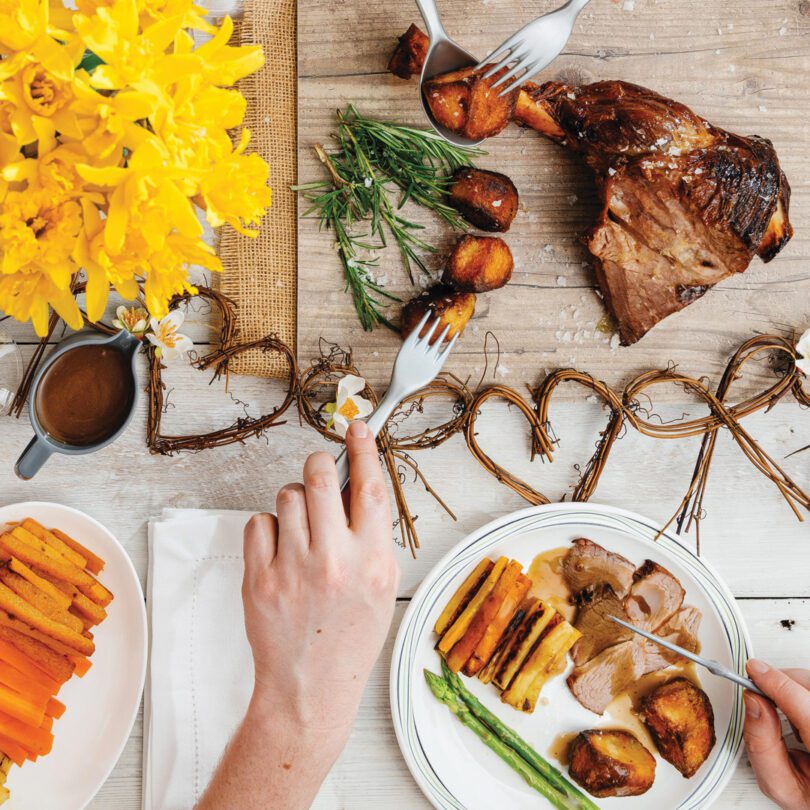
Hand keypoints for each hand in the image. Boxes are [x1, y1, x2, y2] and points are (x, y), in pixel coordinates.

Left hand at [196, 420, 398, 809]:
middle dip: (319, 465)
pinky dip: (269, 529)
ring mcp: (293, 569)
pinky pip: (259, 523)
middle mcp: (334, 560)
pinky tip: (280, 551)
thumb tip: (358, 486)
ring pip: (288, 497)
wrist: (310, 688)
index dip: (364, 449)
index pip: (370, 487)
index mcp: (373, 561)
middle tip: (320, 474)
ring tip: (302, 531)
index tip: (357, 428)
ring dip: (296, 503)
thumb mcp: (382, 587)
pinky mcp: (259, 579)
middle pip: (320, 477)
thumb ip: (373, 536)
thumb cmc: (350, 638)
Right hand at [744, 660, 809, 809]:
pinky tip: (803, 721)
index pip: (804, 705)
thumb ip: (763, 746)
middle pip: (808, 685)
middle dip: (783, 686)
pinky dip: (803, 698)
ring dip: (795, 693)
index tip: (754, 671)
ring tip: (793, 724)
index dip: (775, 683)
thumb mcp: (783, 786)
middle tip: (765, 699)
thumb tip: (754, 703)